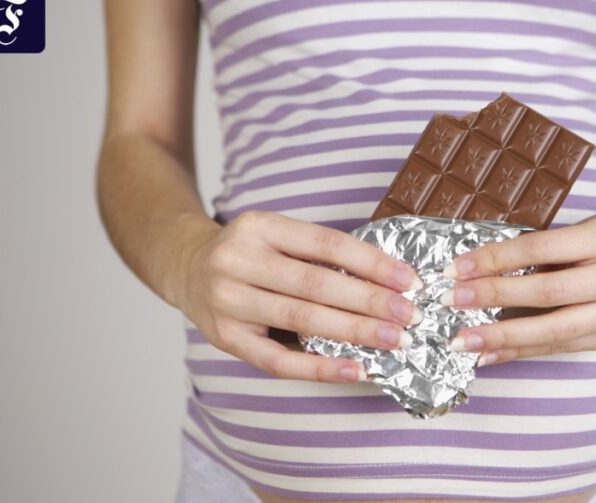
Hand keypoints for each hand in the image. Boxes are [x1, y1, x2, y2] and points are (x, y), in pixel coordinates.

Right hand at [176, 211, 423, 381]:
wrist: (185, 266)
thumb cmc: (250, 252)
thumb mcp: (277, 234)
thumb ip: (319, 253)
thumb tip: (388, 280)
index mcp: (259, 226)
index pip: (326, 243)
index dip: (371, 263)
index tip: (409, 279)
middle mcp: (238, 261)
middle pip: (316, 284)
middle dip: (370, 302)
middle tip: (410, 315)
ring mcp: (227, 301)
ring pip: (301, 320)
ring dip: (354, 332)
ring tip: (394, 340)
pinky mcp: (225, 338)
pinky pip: (278, 360)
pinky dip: (320, 368)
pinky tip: (355, 369)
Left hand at [440, 211, 595, 365]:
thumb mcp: (586, 227)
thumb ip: (544, 248)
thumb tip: (480, 270)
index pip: (543, 249)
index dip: (498, 259)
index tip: (458, 268)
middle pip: (548, 293)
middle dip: (494, 297)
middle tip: (452, 302)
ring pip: (555, 330)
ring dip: (503, 337)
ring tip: (464, 341)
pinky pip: (562, 347)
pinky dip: (522, 352)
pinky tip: (492, 354)